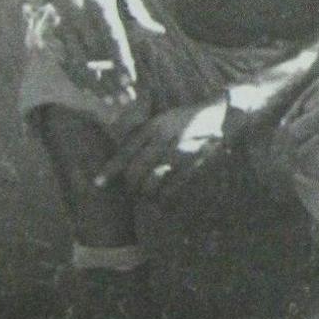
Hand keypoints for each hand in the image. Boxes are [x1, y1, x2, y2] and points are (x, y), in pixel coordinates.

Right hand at [45, 0, 163, 102]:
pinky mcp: (49, 27)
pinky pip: (61, 57)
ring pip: (76, 60)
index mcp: (98, 2)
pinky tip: (88, 89)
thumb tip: (158, 34)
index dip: (121, 61)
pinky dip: (74, 75)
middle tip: (124, 100)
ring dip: (92, 83)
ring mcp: (60, 21)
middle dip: (109, 79)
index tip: (131, 80)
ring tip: (109, 100)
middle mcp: (76, 13)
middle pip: (94, 55)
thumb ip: (138, 13)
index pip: (112, 37)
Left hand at [97, 99, 231, 199]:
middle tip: (130, 190)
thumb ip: (141, 131)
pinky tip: (161, 202)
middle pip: (136, 170)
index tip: (98, 184)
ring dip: (145, 193)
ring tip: (145, 195)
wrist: (220, 116)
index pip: (126, 151)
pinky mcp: (193, 164)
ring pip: (151, 182)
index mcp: (154, 126)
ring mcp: (179, 153)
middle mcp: (164, 139)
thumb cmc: (187, 118)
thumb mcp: (162, 117)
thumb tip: (117, 145)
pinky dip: (163, 198)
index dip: (110, 170)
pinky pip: (172, 188)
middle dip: (129, 185)